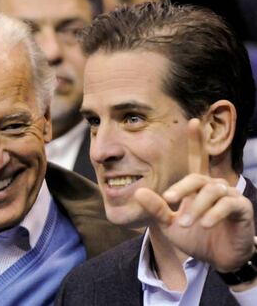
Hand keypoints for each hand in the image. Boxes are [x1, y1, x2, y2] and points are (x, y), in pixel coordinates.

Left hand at [134, 118, 254, 272]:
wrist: (215, 260)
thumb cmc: (193, 237)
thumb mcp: (168, 224)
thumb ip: (156, 208)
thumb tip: (139, 192)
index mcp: (198, 186)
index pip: (198, 160)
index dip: (196, 141)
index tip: (193, 121)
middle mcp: (215, 186)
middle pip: (197, 177)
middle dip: (181, 188)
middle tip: (168, 200)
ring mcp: (230, 196)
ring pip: (211, 191)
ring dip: (196, 207)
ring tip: (184, 223)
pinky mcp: (242, 209)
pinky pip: (228, 204)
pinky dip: (214, 214)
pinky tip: (205, 225)